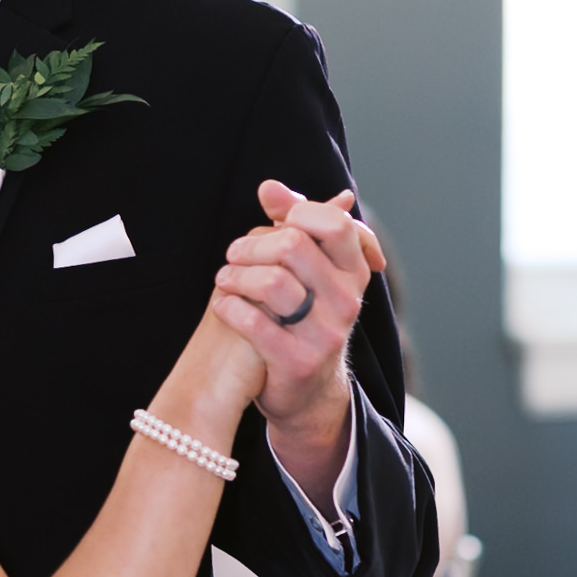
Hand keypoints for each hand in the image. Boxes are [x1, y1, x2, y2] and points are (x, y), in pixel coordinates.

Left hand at [211, 182, 383, 501]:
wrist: (307, 390)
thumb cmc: (303, 316)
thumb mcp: (310, 272)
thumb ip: (294, 226)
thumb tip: (269, 187)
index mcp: (353, 272)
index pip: (335, 223)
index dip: (296, 214)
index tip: (271, 224)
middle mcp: (348, 301)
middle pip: (294, 245)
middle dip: (252, 245)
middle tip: (233, 254)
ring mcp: (326, 334)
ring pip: (272, 282)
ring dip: (235, 276)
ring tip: (224, 279)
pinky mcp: (298, 362)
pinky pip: (255, 323)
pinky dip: (229, 308)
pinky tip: (223, 305)